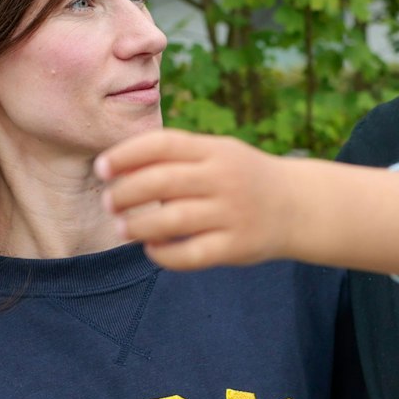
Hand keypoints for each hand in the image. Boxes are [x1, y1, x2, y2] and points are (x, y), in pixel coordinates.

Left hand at [97, 129, 297, 269]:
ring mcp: (232, 213)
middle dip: (125, 193)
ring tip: (122, 229)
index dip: (126, 154)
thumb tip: (118, 168)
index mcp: (215, 150)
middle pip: (162, 181)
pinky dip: (164, 255)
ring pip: (173, 220)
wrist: (296, 206)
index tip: (101, 169)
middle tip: (107, 203)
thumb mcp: (217, 154)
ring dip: (138, 226)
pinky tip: (152, 250)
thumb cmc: (241, 178)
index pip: (163, 144)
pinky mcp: (236, 246)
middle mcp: (224, 178)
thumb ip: (175, 157)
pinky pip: (191, 254)